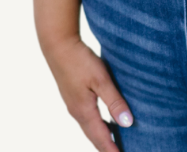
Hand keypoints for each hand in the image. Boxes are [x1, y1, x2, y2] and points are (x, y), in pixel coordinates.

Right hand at [43, 35, 133, 149]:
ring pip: (90, 127)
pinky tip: (105, 121)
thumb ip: (114, 101)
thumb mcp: (101, 80)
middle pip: (94, 136)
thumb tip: (127, 123)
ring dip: (102, 136)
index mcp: (84, 111)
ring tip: (115, 142)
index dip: (112, 150)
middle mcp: (77, 112)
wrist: (58, 45)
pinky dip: (98, 125)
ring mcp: (74, 104)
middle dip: (107, 147)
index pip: (101, 138)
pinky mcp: (73, 96)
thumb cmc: (80, 61)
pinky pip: (87, 118)